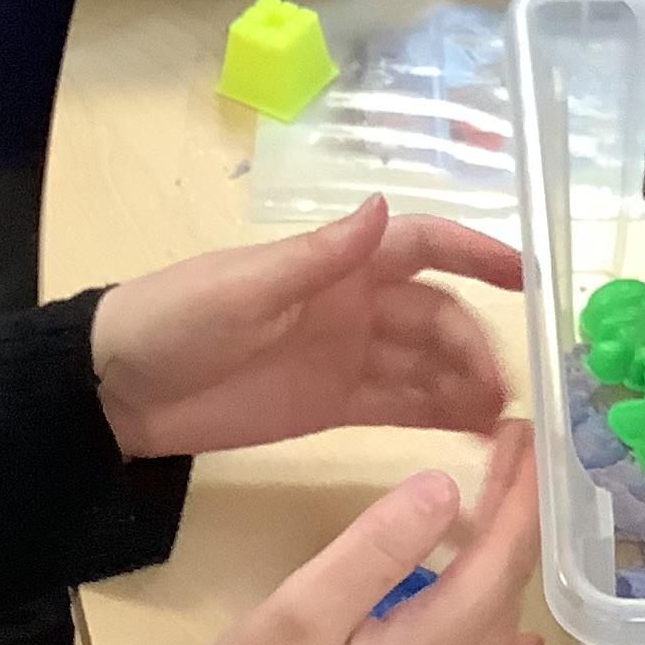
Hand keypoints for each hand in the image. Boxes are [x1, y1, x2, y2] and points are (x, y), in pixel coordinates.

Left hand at [93, 194, 521, 459]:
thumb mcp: (242, 288)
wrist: (117, 389)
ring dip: (468, 385)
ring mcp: (347, 356)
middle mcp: (354, 303)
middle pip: (435, 316)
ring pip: (427, 364)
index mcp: (335, 264)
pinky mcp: (335, 406)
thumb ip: (317, 257)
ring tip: (506, 427)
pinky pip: (402, 405)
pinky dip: (440, 415)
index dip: (476, 254)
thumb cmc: (175, 319)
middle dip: (476, 346)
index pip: (421, 246)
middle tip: (508, 395)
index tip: (527, 278)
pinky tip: (476, 437)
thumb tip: (384, 207)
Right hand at [166, 422, 542, 644]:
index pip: (502, 553)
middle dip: (512, 517)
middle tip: (504, 457)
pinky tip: (507, 642)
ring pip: (501, 634)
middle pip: (507, 589)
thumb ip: (374, 549)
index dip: (519, 490)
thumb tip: (444, 486)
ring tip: (485, 522)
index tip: (525, 432)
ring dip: (503, 572)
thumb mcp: (298, 616)